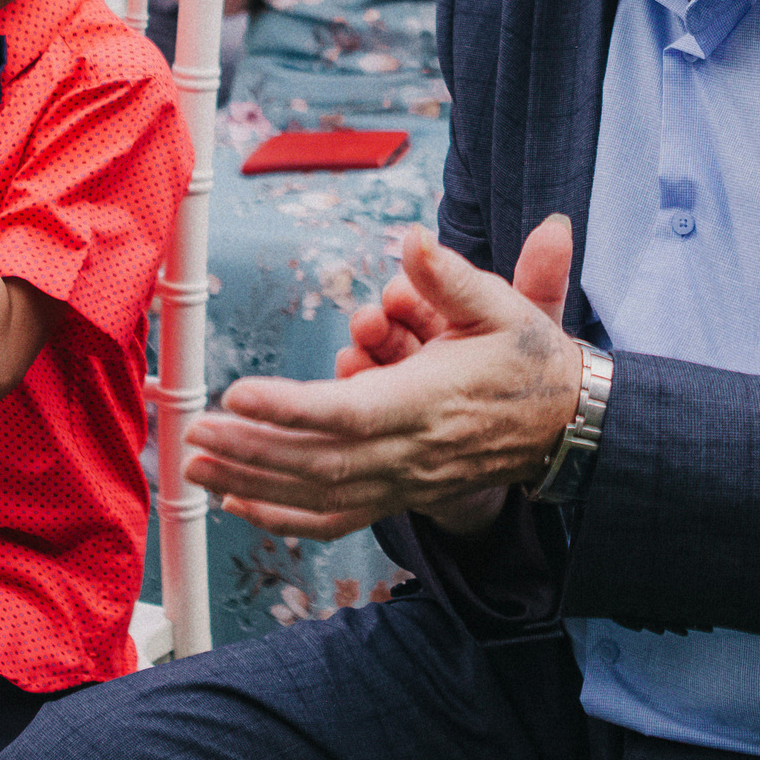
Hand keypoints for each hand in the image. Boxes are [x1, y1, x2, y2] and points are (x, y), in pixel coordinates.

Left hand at [186, 215, 580, 540]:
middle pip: (318, 459)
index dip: (289, 408)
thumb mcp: (504, 306)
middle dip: (250, 447)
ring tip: (195, 463)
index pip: (348, 413)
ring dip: (252, 480)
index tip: (238, 393)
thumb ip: (451, 276)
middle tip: (193, 429)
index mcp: (429, 400)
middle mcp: (411, 450)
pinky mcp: (401, 494)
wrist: (567, 423)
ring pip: (318, 493)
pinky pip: (335, 518)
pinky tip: (238, 504)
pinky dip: (283, 517)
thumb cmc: (530, 358)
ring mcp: (404, 480)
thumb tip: (411, 240)